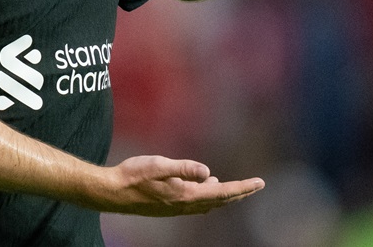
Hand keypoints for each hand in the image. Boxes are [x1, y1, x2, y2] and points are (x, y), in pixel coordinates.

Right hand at [97, 155, 264, 216]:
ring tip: (236, 188)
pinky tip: (206, 187)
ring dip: (225, 196)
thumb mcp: (160, 165)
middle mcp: (185, 204)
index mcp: (186, 194)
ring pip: (209, 204)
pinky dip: (209, 197)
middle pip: (220, 201)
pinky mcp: (169, 206)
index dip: (242, 188)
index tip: (260, 183)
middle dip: (239, 193)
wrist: (112, 192)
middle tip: (256, 186)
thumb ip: (185, 168)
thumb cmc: (134, 175)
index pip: (222, 192)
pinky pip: (197, 204)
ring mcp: (177, 208)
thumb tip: (209, 173)